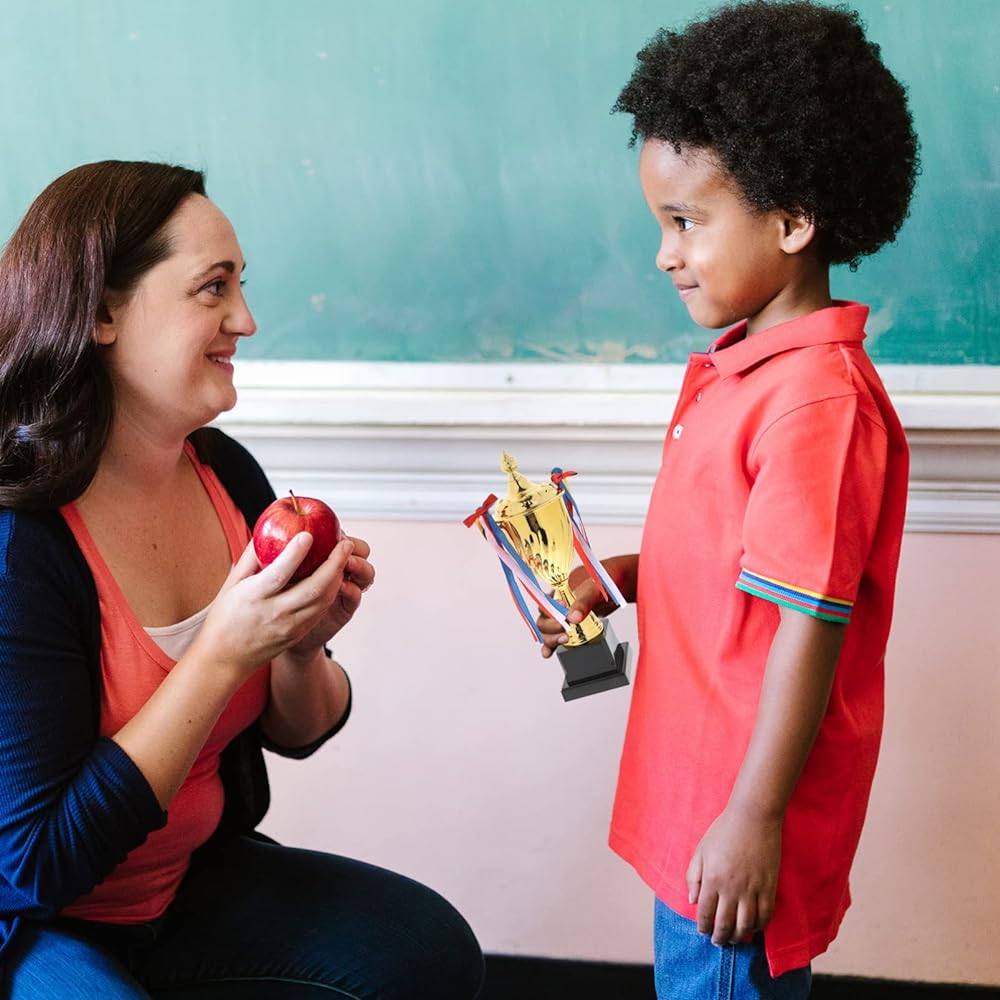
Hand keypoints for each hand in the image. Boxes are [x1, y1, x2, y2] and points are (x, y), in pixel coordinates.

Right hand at [192, 533, 369, 680]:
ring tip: (344, 556)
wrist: (224, 660)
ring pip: (323, 601)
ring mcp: (289, 627)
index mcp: (253, 598)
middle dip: (334, 564)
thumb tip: (267, 531)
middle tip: (345, 543)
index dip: (295, 554)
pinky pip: (320, 611)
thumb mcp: (231, 585)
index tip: (308, 534)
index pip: (279, 574)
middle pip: (313, 589)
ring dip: (337, 577)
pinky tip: (335, 577)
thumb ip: (250, 558)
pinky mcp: (298, 635)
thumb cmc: (224, 618)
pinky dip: (331, 592)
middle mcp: (274, 614)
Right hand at [536, 566, 603, 658]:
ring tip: (564, 639)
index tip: (562, 610)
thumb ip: (583, 602)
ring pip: (546, 630)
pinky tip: (548, 652)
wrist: (617, 585)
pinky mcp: (569, 629)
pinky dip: (550, 646)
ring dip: (551, 637)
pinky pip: (555, 637)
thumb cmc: (603, 582)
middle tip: (565, 627)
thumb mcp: (594, 589)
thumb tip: (574, 617)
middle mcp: (557, 605)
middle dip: (551, 626)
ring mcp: (562, 618)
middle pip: (543, 619)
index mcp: (558, 591)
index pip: (544, 602)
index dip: (549, 609)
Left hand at [686, 804, 781, 945]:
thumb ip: (693, 876)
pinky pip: (765, 915)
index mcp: (712, 878)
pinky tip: (754, 928)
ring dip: (739, 936)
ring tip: (734, 939)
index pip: (706, 913)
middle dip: (720, 937)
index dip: (704, 927)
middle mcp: (732, 888)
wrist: (753, 817)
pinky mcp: (769, 887)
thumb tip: (693, 901)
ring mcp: (752, 889)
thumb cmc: (723, 831)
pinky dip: (759, 926)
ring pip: (746, 925)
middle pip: (725, 924)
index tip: (703, 932)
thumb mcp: (701, 850)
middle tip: (718, 942)